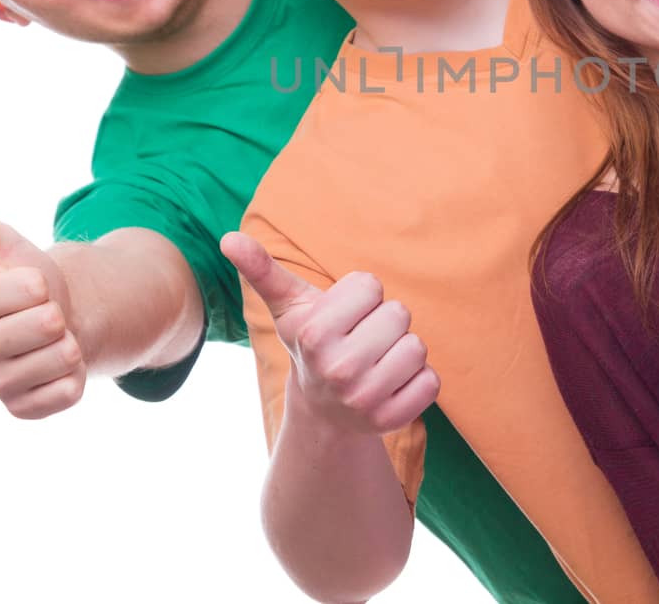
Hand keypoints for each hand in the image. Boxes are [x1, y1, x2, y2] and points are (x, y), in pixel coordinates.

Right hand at [0, 177, 85, 418]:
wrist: (57, 322)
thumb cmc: (27, 282)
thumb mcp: (5, 245)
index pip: (28, 288)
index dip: (43, 282)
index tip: (34, 284)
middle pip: (44, 326)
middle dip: (59, 313)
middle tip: (48, 313)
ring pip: (58, 360)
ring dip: (70, 345)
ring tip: (55, 339)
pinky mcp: (21, 409)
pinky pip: (65, 394)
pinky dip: (75, 378)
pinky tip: (59, 368)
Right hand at [223, 233, 438, 435]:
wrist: (323, 411)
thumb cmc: (312, 343)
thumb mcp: (289, 306)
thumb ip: (262, 270)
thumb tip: (228, 238)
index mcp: (314, 334)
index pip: (371, 284)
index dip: (362, 296)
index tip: (345, 316)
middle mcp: (338, 370)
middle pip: (399, 313)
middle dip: (384, 321)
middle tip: (362, 340)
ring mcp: (365, 400)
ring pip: (417, 347)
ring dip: (402, 350)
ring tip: (376, 360)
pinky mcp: (392, 421)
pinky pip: (431, 381)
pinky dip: (418, 380)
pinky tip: (391, 384)